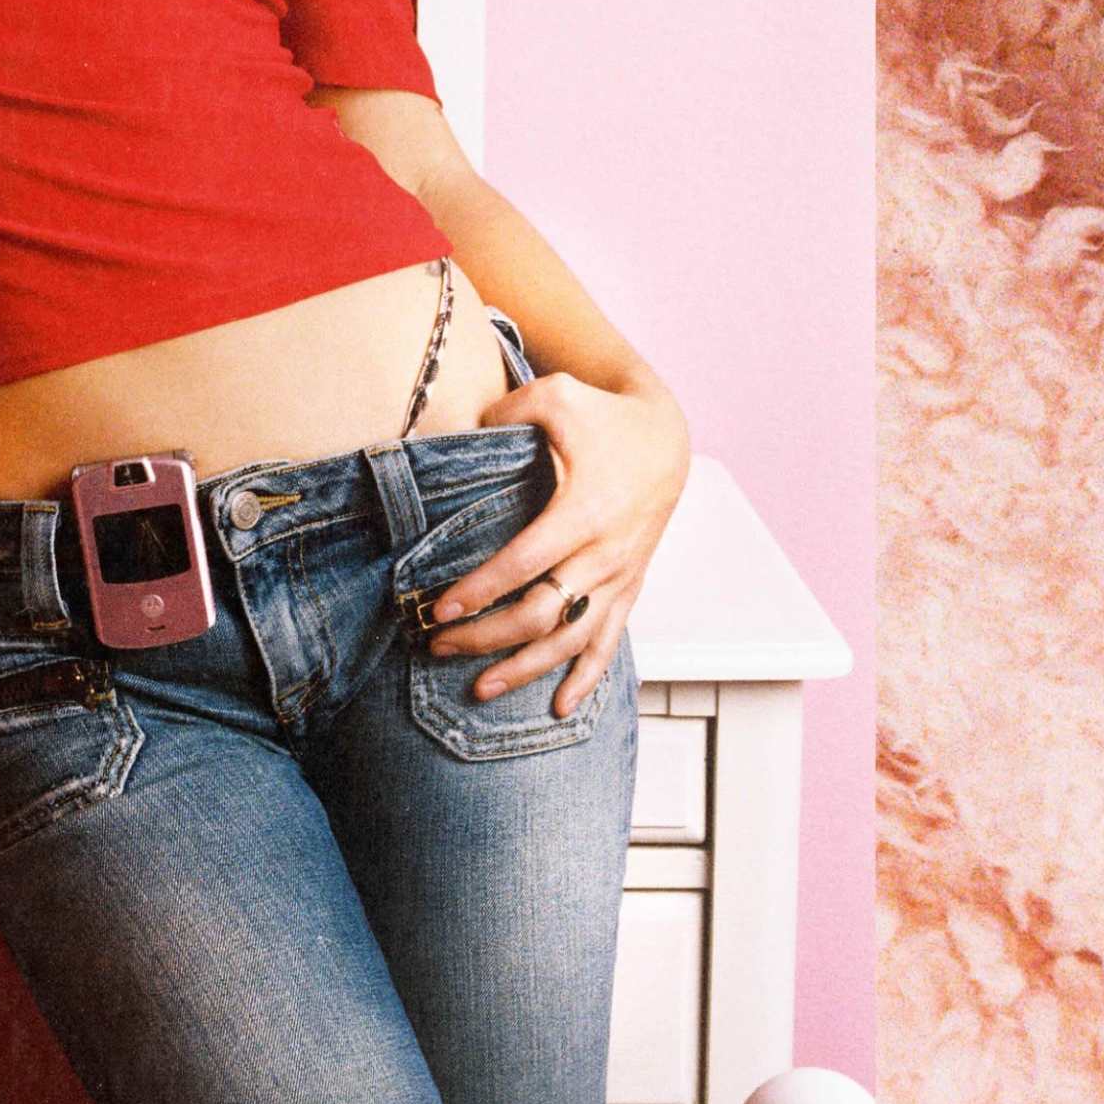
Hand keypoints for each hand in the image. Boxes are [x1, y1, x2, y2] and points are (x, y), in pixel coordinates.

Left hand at [424, 372, 689, 718]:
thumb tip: (461, 431)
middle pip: (543, 613)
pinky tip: (559, 707)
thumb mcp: (556, 396)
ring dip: (527, 668)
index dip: (481, 590)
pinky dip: (586, 677)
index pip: (524, 564)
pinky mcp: (629, 587)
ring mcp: (620, 575)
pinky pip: (609, 641)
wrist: (667, 438)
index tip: (438, 610)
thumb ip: (506, 412)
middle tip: (437, 647)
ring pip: (573, 638)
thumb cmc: (604, 417)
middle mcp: (606, 553)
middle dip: (488, 637)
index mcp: (585, 511)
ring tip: (480, 688)